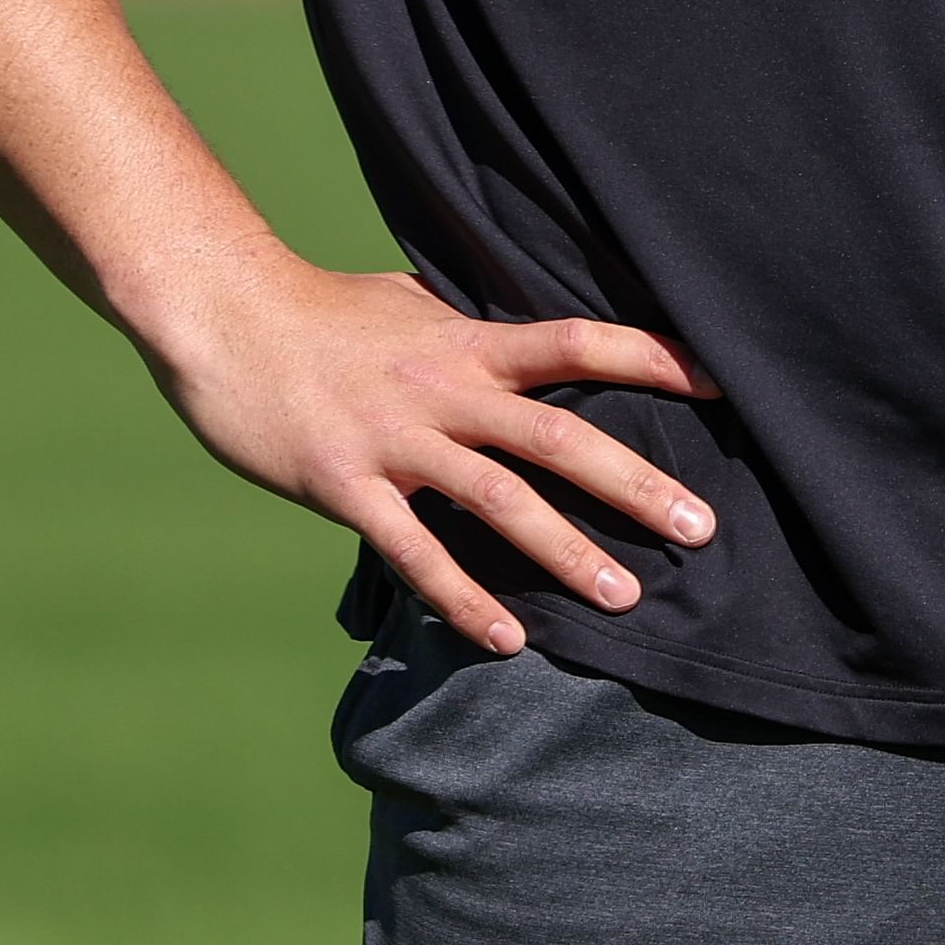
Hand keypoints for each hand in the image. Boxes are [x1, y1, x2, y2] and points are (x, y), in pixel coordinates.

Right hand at [129, 247, 721, 656]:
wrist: (221, 315)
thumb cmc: (323, 312)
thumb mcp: (414, 305)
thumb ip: (474, 330)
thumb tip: (531, 340)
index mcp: (468, 342)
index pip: (579, 342)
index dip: (654, 359)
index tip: (723, 385)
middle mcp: (443, 388)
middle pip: (558, 435)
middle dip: (635, 483)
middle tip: (703, 527)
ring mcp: (394, 439)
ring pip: (498, 499)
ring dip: (567, 550)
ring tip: (627, 595)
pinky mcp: (343, 484)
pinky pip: (413, 550)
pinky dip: (462, 597)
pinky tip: (507, 639)